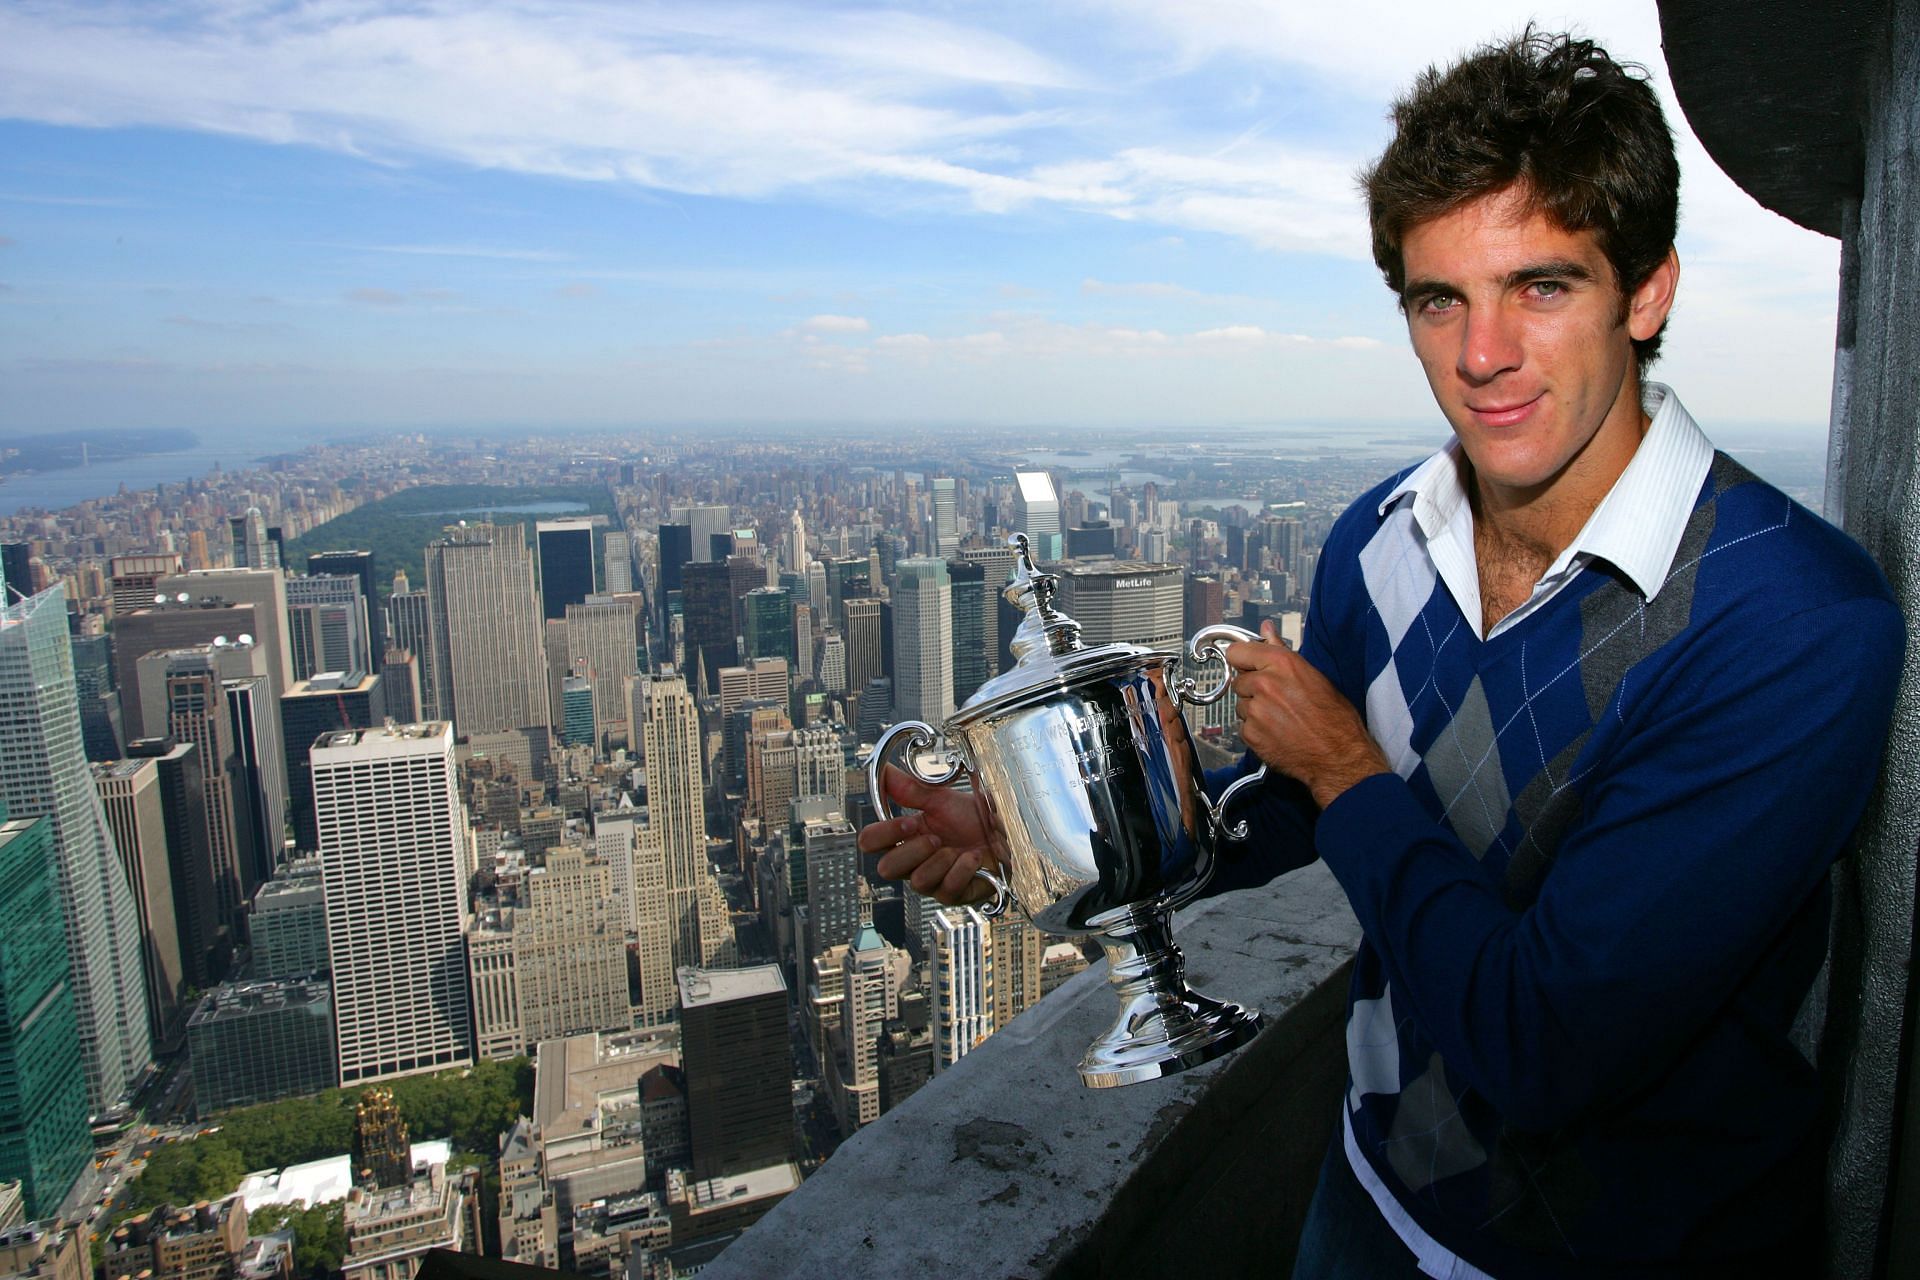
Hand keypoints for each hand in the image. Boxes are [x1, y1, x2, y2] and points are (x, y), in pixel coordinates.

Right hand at [857, 763, 1002, 906]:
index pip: (870, 843)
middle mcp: (914, 864)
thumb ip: (910, 789)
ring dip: (941, 860)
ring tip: (958, 848)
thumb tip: (884, 770)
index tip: (910, 822)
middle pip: (885, 869)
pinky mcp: (955, 895)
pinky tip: (974, 857)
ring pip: (917, 881)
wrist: (1006, 834)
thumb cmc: (973, 820)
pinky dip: (963, 869)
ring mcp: (933, 882)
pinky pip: (947, 889)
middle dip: (913, 850)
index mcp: (905, 838)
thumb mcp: (941, 799)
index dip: (885, 833)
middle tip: (936, 837)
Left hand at [1225, 621, 1389, 808]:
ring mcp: (1255, 710)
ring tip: (1280, 717)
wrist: (1339, 755)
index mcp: (1281, 664)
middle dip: (1253, 689)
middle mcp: (1264, 684)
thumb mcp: (1313, 675)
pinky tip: (1277, 732)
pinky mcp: (1250, 734)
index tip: (1247, 665)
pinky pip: (1243, 727)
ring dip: (1254, 710)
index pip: (1237, 651)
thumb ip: (1281, 650)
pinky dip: (1256, 730)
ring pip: (1241, 704)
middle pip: (1239, 680)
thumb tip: (1266, 629)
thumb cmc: (1333, 717)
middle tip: (1277, 699)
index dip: (1243, 659)